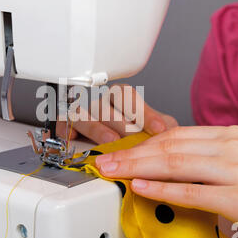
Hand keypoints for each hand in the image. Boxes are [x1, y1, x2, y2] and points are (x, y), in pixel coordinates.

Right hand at [56, 84, 177, 143]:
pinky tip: (75, 140)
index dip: (143, 111)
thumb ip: (162, 125)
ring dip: (98, 128)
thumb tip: (172, 131)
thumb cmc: (129, 131)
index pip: (127, 95)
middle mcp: (97, 102)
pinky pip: (64, 128)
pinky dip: (69, 133)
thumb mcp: (150, 125)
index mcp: (117, 96)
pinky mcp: (65, 127)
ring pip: (84, 114)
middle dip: (122, 123)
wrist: (105, 142)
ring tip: (111, 141)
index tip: (159, 128)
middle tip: (135, 138)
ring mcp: (80, 114)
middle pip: (105, 105)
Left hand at [95, 125, 237, 237]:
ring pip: (175, 164)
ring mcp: (236, 171)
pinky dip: (162, 189)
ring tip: (113, 172)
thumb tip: (176, 164)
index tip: (121, 151)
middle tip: (106, 161)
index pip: (175, 135)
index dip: (143, 143)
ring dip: (137, 167)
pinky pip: (193, 192)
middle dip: (131, 153)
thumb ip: (211, 158)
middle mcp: (231, 147)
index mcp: (231, 136)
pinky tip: (141, 186)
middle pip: (169, 146)